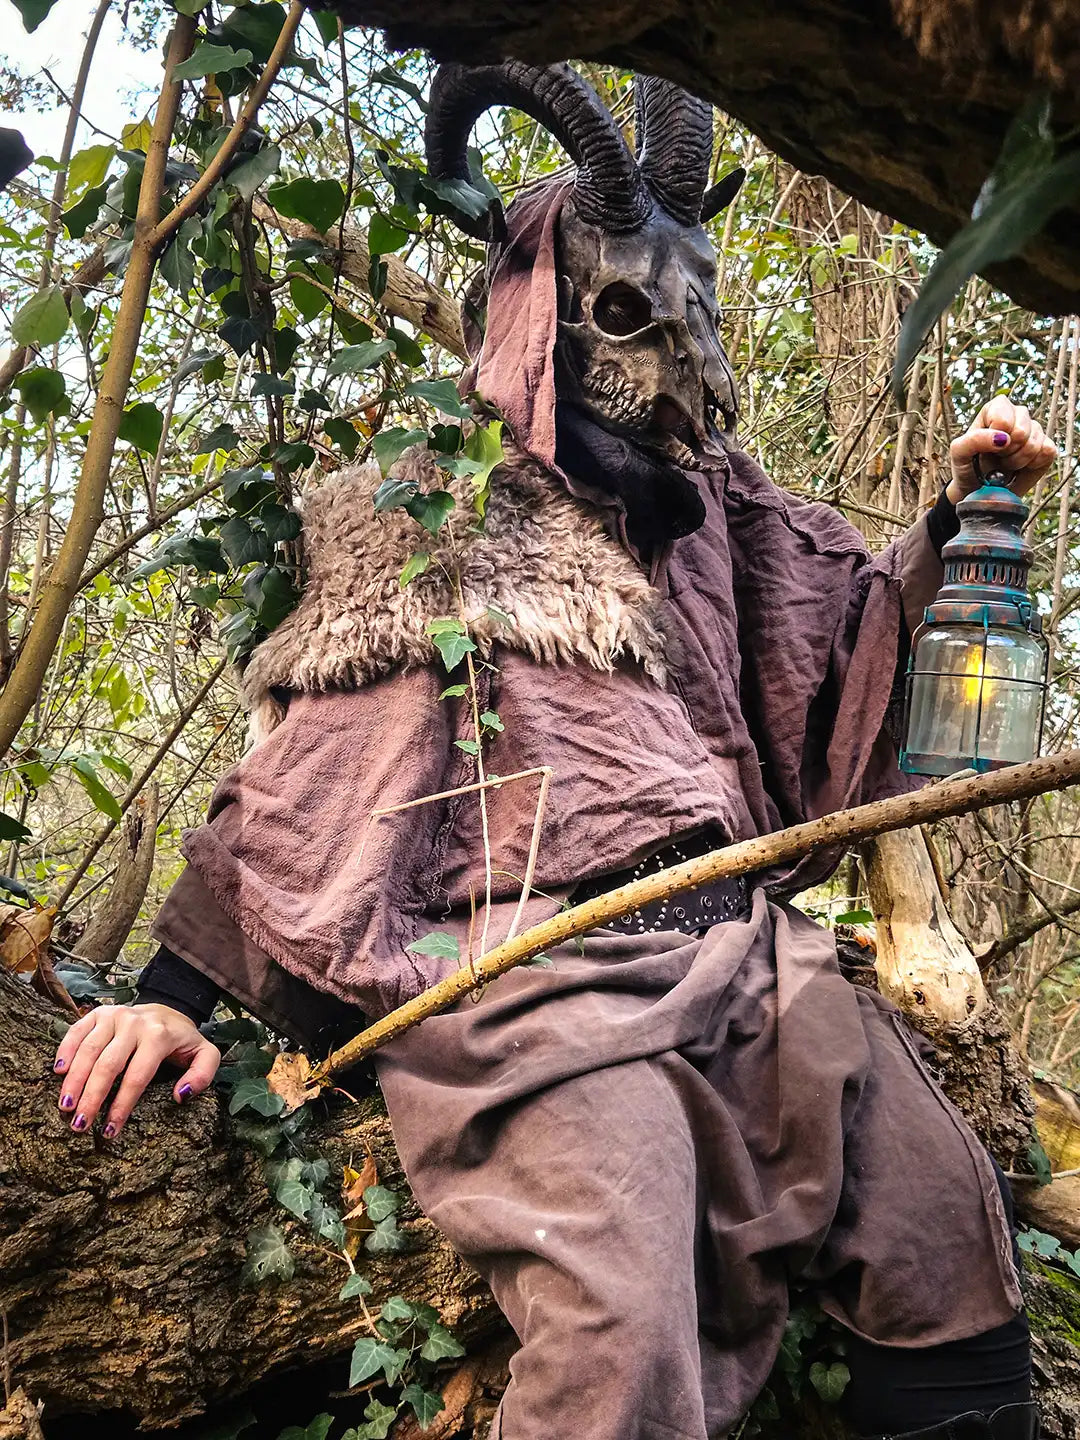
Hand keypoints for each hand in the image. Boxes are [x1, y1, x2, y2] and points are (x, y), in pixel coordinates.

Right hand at [53, 1003, 219, 1138]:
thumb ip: (203, 1075)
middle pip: (108, 1065)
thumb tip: (180, 1096)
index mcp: (159, 1036)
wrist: (168, 1010)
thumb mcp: (204, 1055)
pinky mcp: (99, 1013)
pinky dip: (66, 1050)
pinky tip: (58, 1072)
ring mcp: (114, 1015)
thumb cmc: (181, 1041)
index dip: (122, 1106)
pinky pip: (77, 1031)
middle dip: (92, 1098)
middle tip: (79, 1125)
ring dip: (74, 1080)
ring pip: (89, 1050)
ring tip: (65, 1107)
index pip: (137, 1077)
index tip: (109, 1131)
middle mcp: (134, 1023)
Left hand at [947, 394, 1056, 504]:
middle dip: (1007, 451)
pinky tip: (1021, 466)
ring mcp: (1034, 430)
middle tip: (997, 457)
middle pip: (1021, 430)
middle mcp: (1017, 415)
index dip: (996, 436)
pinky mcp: (1046, 447)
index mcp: (995, 408)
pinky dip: (1032, 465)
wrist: (980, 490)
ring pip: (1034, 443)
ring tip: (1006, 463)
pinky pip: (1047, 452)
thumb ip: (973, 440)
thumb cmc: (968, 466)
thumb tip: (1002, 438)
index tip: (987, 447)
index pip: (1003, 418)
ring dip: (1017, 461)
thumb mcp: (959, 453)